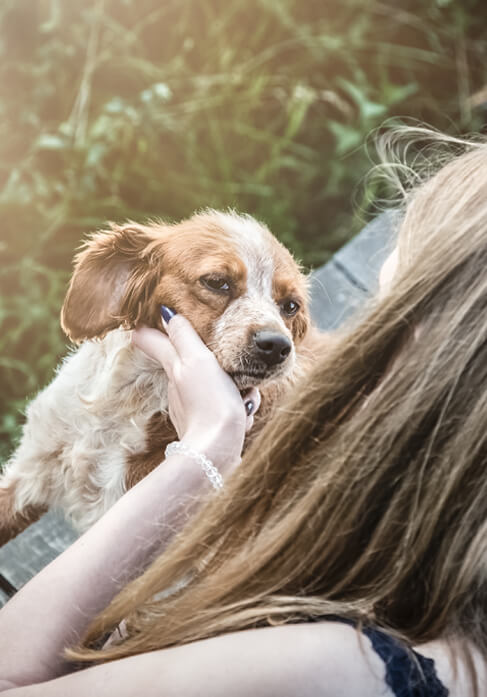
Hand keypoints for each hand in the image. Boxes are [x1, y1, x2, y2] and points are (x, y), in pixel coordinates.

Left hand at [132, 308, 259, 472]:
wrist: (217, 451)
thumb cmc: (209, 404)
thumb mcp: (197, 361)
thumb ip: (183, 337)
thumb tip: (165, 313)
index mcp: (177, 370)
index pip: (158, 345)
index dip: (150, 334)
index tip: (139, 327)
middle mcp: (179, 390)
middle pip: (194, 369)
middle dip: (214, 366)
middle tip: (233, 373)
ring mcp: (193, 411)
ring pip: (217, 390)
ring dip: (235, 392)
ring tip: (243, 401)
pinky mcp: (208, 430)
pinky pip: (226, 413)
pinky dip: (237, 413)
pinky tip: (243, 418)